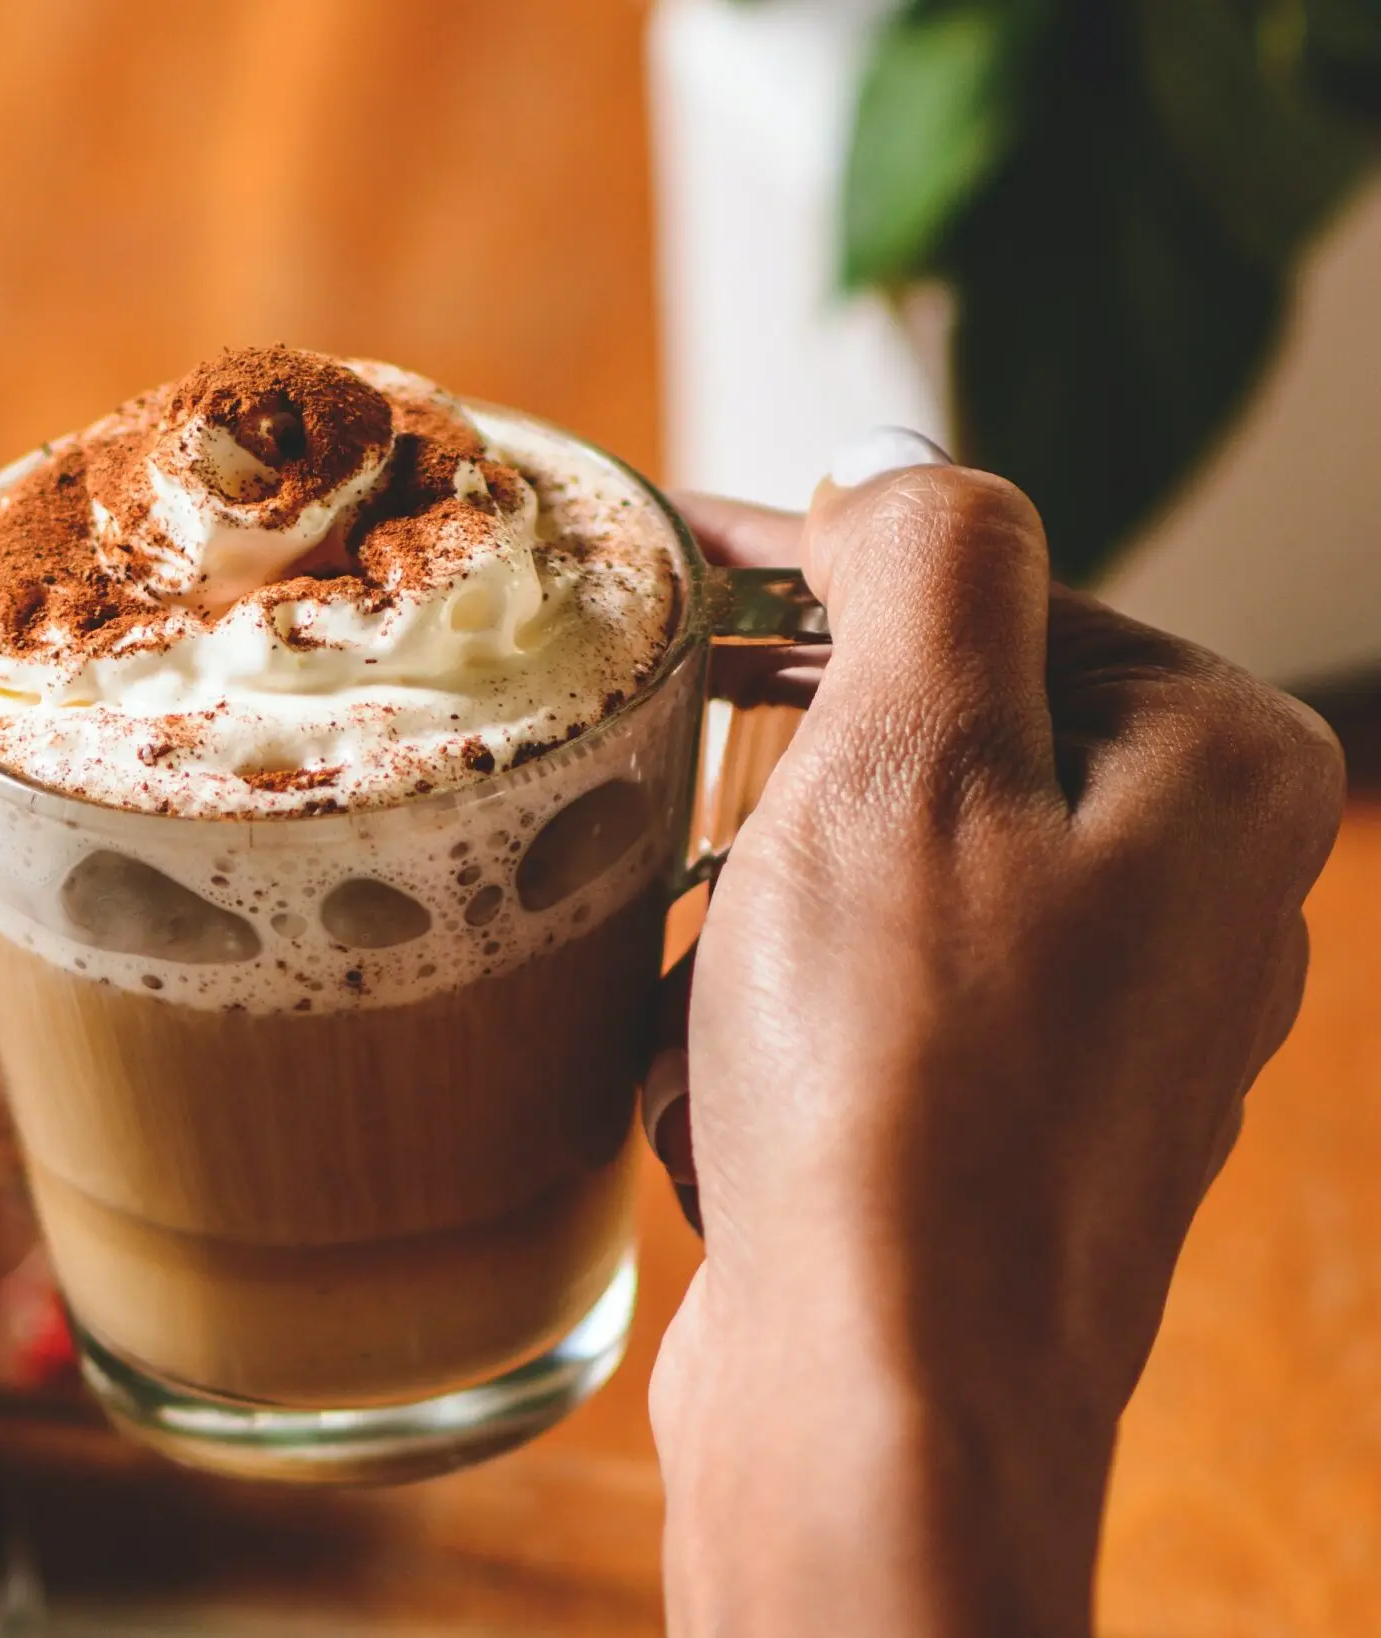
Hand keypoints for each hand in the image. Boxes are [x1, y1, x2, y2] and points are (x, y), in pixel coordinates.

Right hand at [645, 435, 1343, 1636]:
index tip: (668, 555)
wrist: (888, 1404)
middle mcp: (1199, 891)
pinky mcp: (1017, 1120)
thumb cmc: (904, 1082)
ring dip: (761, 909)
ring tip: (707, 998)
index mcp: (1217, 767)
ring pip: (882, 868)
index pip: (991, 586)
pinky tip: (726, 1090)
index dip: (810, 567)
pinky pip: (872, 999)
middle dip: (777, 772)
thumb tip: (896, 462)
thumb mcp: (906, 756)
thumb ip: (925, 561)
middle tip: (658, 773)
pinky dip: (777, 1017)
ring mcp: (1112, 1018)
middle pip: (935, 731)